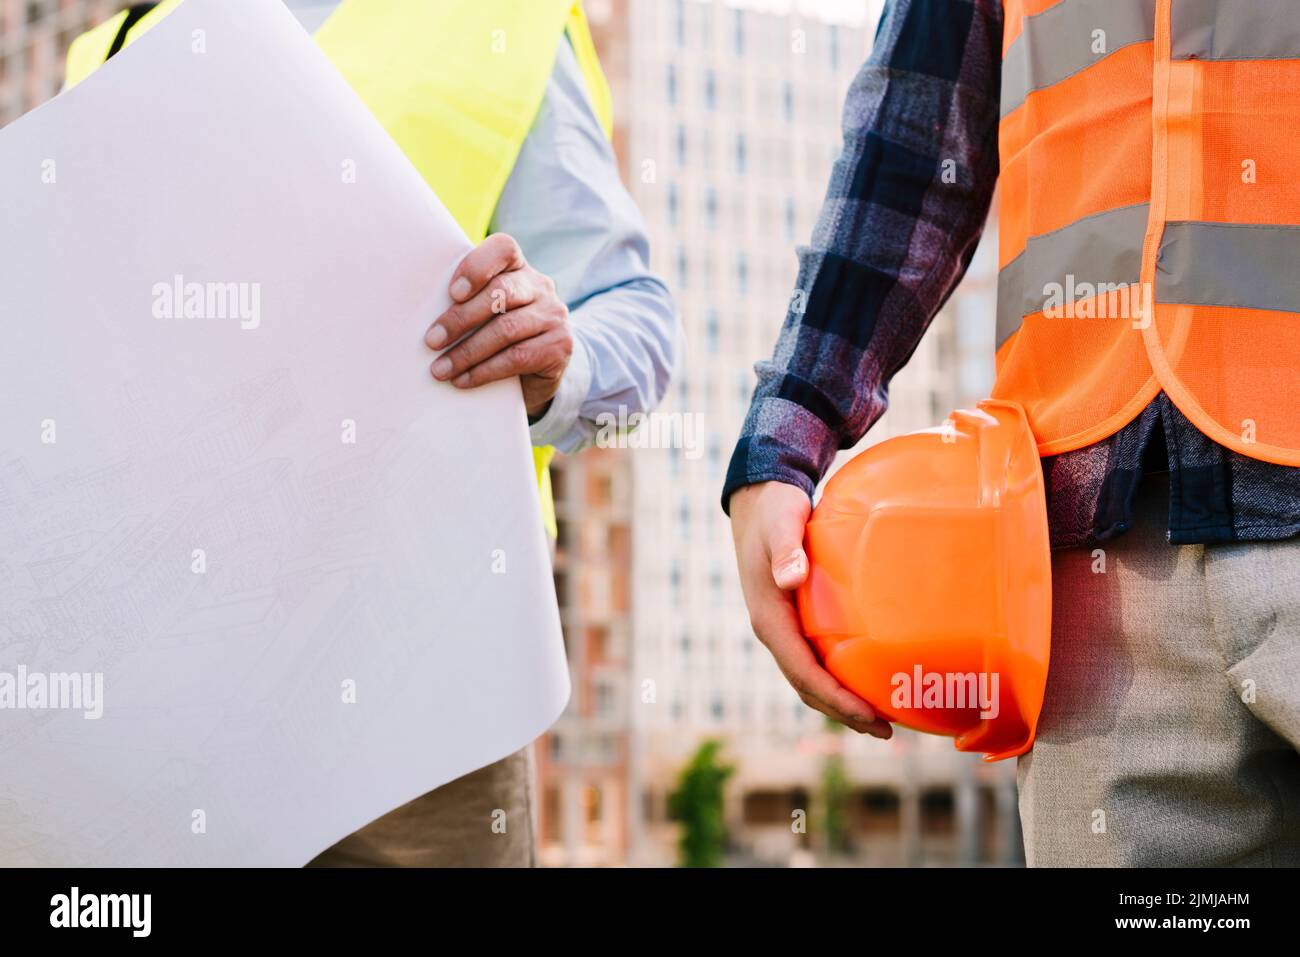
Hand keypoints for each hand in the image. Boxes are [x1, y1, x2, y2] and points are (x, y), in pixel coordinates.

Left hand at [426, 233, 572, 417]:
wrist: (538, 372)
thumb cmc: (497, 337)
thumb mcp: (484, 313)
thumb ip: (465, 302)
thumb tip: (419, 313)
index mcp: (518, 267)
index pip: (503, 249)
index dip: (477, 267)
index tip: (452, 293)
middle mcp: (541, 286)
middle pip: (500, 293)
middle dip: (460, 319)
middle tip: (431, 341)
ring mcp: (554, 315)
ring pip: (506, 329)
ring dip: (467, 352)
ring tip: (440, 369)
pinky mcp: (561, 346)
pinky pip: (517, 357)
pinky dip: (484, 371)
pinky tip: (463, 380)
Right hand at [729, 481, 891, 737]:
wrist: (759, 501)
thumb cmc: (775, 512)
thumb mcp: (780, 525)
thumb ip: (786, 551)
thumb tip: (790, 578)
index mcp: (769, 618)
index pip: (802, 671)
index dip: (834, 698)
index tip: (867, 715)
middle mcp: (774, 631)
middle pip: (807, 686)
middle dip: (843, 712)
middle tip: (885, 730)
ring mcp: (783, 629)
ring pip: (810, 679)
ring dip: (841, 703)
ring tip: (880, 720)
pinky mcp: (794, 622)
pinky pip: (815, 661)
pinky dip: (838, 681)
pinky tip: (866, 681)